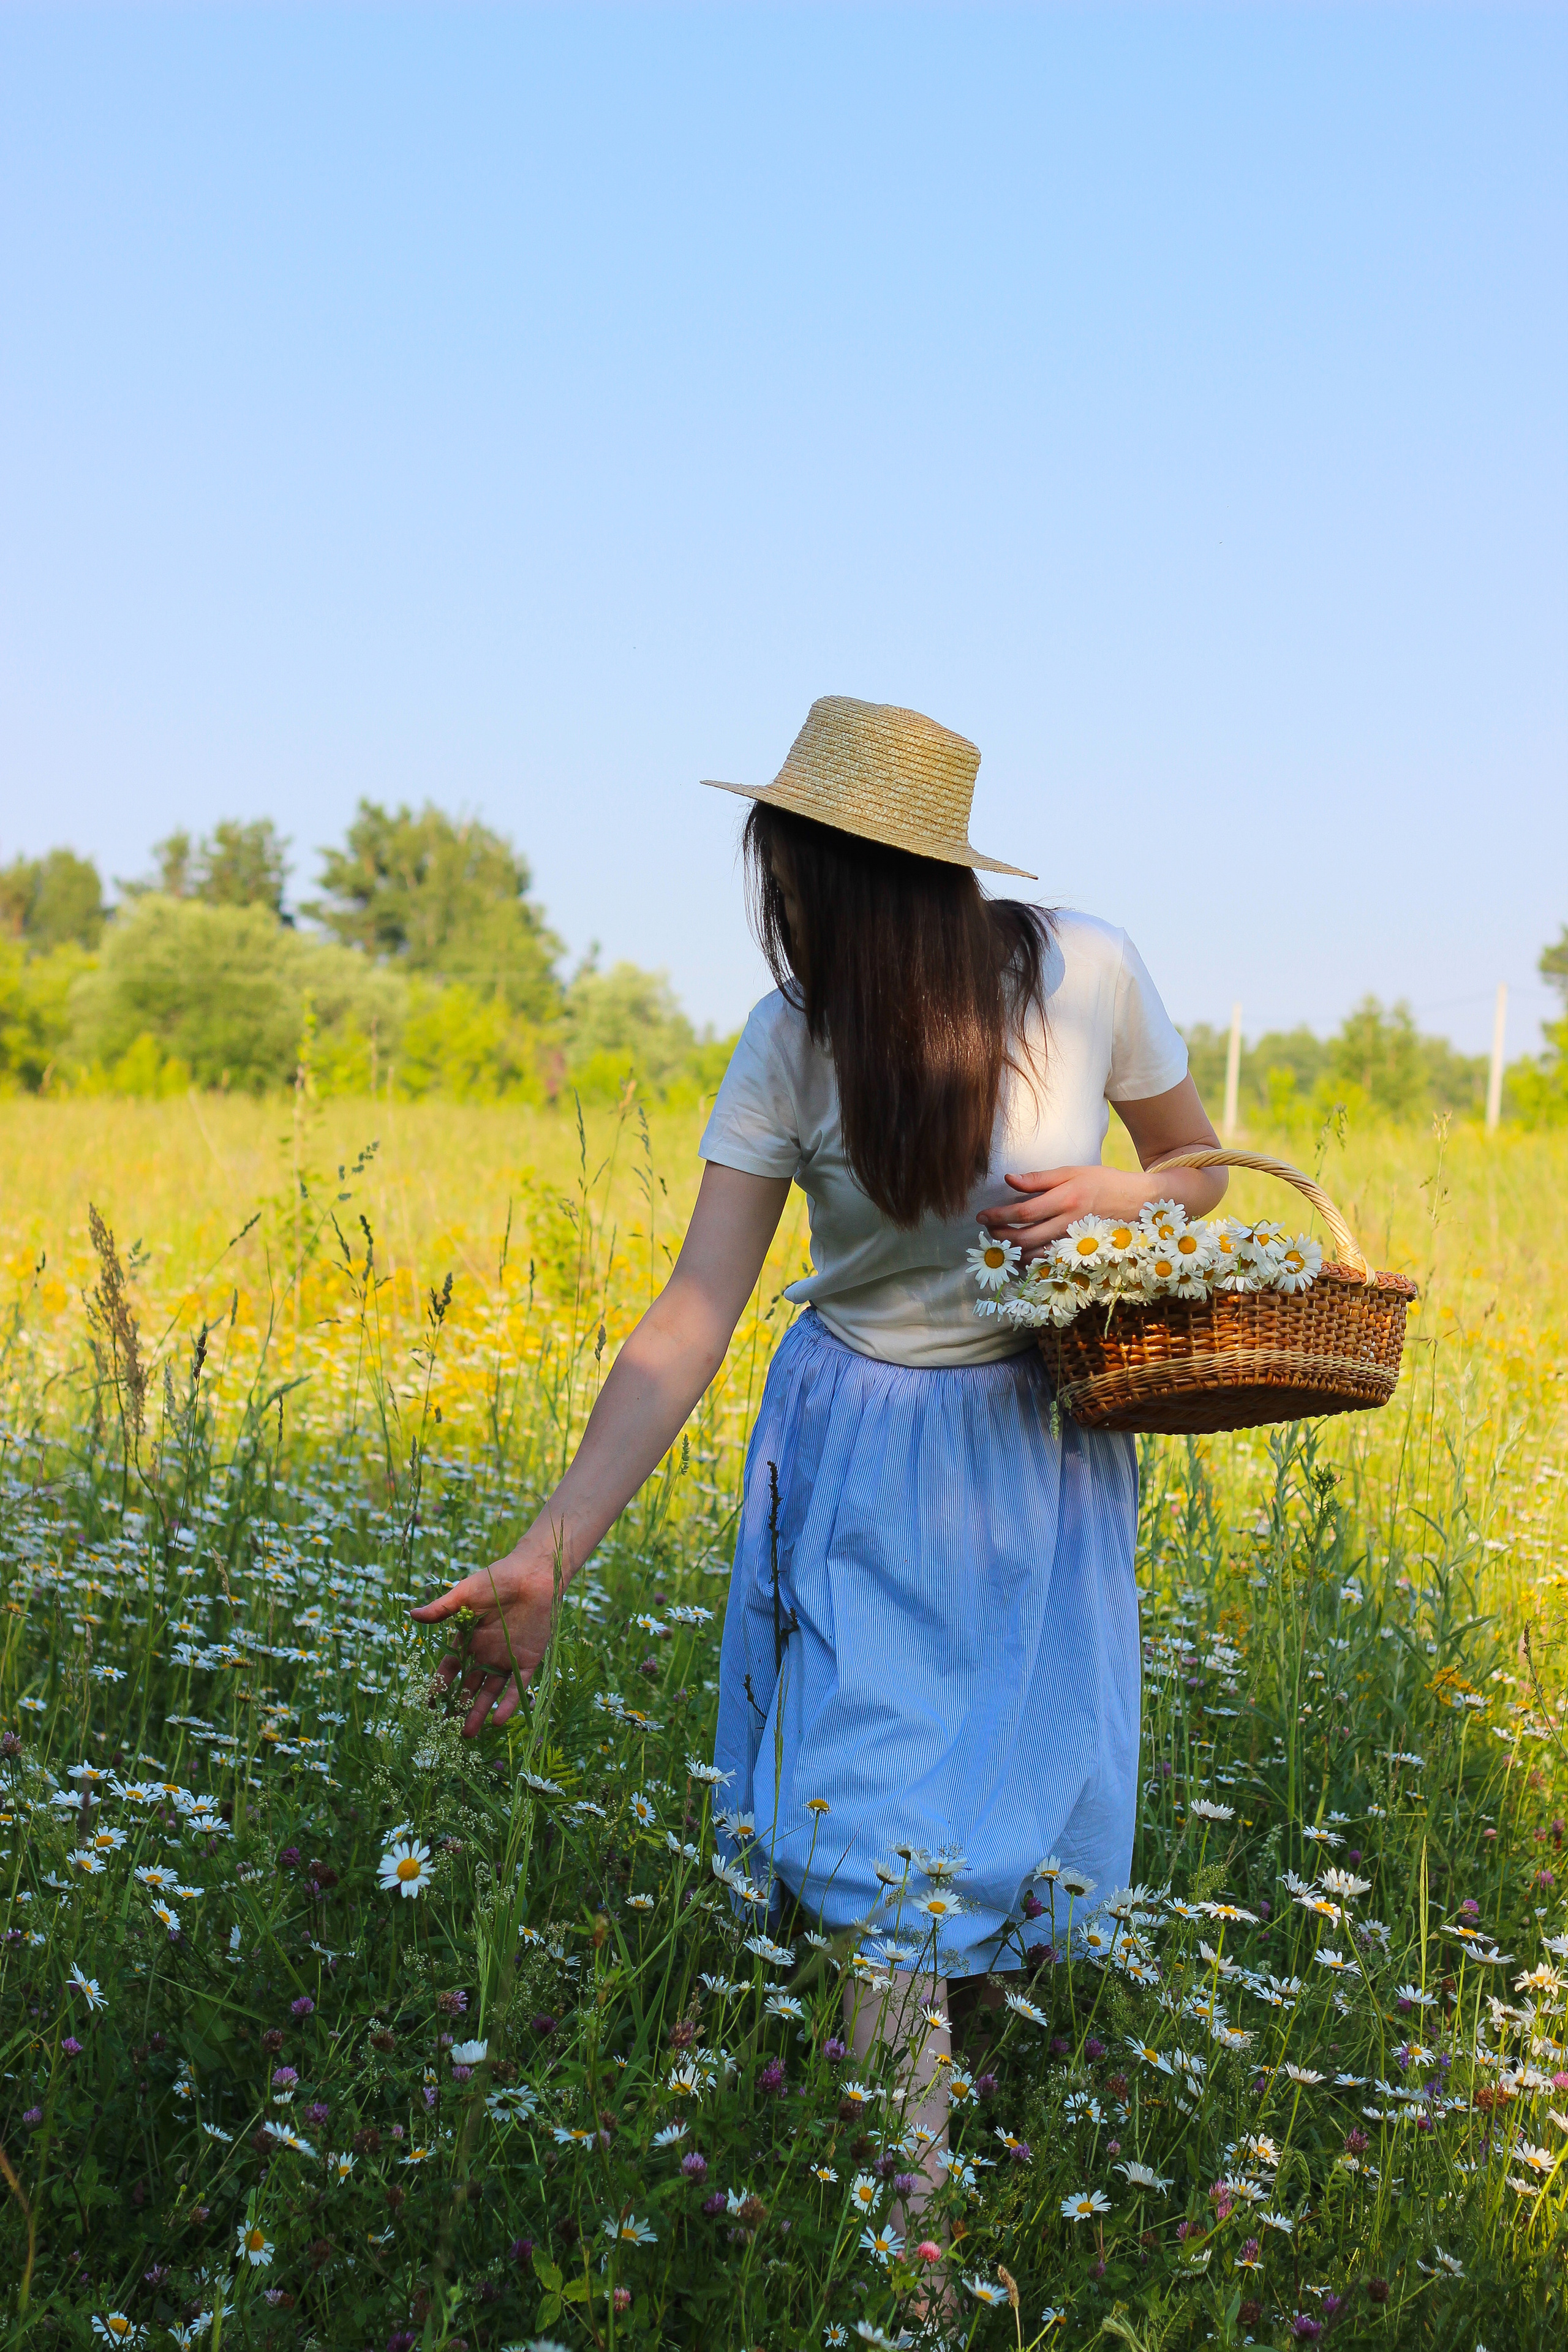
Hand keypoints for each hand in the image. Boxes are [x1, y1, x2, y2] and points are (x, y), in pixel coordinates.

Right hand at [409, 1537, 563, 1737]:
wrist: (535, 1573)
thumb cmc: (498, 1578)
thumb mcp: (466, 1593)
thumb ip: (442, 1609)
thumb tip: (412, 1615)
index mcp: (469, 1639)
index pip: (450, 1668)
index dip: (440, 1686)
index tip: (428, 1705)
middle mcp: (486, 1653)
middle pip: (469, 1686)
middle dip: (458, 1707)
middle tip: (446, 1730)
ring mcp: (507, 1658)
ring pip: (491, 1692)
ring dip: (479, 1712)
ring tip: (468, 1734)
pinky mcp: (528, 1660)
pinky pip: (518, 1687)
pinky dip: (509, 1704)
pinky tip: (498, 1721)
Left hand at [977, 1165, 1155, 1260]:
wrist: (1137, 1202)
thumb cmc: (1103, 1182)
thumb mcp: (1072, 1172)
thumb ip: (1039, 1179)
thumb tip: (1009, 1179)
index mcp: (1066, 1199)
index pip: (1023, 1213)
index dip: (999, 1216)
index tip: (982, 1216)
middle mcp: (1069, 1223)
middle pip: (1025, 1238)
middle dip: (1001, 1236)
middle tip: (989, 1230)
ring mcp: (1075, 1241)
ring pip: (1035, 1254)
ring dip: (1013, 1251)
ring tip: (1001, 1241)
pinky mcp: (1079, 1252)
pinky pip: (1049, 1261)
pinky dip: (1031, 1260)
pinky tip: (1021, 1253)